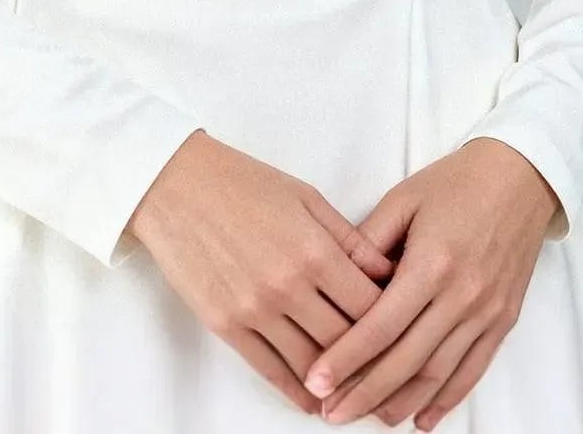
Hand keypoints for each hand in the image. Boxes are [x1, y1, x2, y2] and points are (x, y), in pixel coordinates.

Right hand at [127, 130, 399, 414]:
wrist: (175, 184)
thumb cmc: (243, 182)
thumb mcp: (306, 197)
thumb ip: (350, 240)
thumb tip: (389, 275)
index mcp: (314, 251)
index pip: (371, 307)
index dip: (395, 325)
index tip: (407, 334)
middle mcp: (288, 286)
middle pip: (347, 342)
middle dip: (373, 361)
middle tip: (391, 373)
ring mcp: (255, 310)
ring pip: (312, 365)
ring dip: (337, 384)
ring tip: (358, 394)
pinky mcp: (226, 324)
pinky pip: (270, 370)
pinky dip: (297, 390)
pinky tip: (314, 399)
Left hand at [302, 140, 560, 426]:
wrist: (521, 177)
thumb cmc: (455, 182)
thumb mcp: (402, 199)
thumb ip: (367, 243)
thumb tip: (334, 281)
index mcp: (431, 262)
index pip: (381, 325)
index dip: (346, 359)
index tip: (317, 381)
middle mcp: (461, 295)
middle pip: (406, 360)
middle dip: (365, 392)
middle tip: (332, 412)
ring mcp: (486, 312)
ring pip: (438, 373)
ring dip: (402, 403)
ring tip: (367, 418)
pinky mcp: (504, 320)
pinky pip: (473, 370)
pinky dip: (446, 400)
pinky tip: (421, 418)